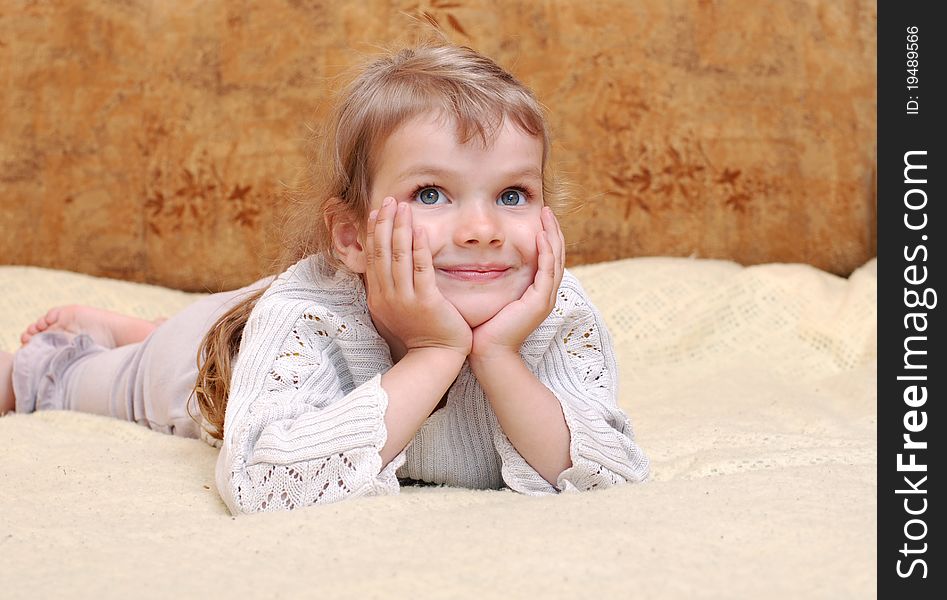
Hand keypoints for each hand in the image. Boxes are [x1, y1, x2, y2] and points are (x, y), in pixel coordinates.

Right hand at [364, 197, 471, 358]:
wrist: (435, 358)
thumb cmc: (422, 335)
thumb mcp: (397, 311)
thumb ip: (392, 289)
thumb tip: (389, 269)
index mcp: (378, 297)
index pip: (372, 257)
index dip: (373, 232)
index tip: (376, 212)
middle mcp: (387, 296)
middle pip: (381, 252)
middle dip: (384, 223)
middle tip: (388, 200)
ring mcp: (405, 299)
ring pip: (398, 256)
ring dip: (399, 229)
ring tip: (403, 207)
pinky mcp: (425, 301)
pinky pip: (420, 269)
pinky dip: (419, 247)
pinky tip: (420, 230)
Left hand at [470, 207, 564, 361]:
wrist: (488, 352)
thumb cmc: (485, 328)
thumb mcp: (492, 297)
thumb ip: (494, 281)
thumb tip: (479, 263)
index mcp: (536, 293)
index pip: (547, 259)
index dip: (546, 237)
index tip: (540, 218)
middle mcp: (545, 294)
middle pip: (557, 255)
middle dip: (553, 231)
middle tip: (548, 210)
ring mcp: (545, 298)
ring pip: (556, 259)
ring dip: (552, 236)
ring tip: (547, 216)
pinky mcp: (539, 301)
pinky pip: (547, 271)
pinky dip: (546, 252)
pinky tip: (541, 236)